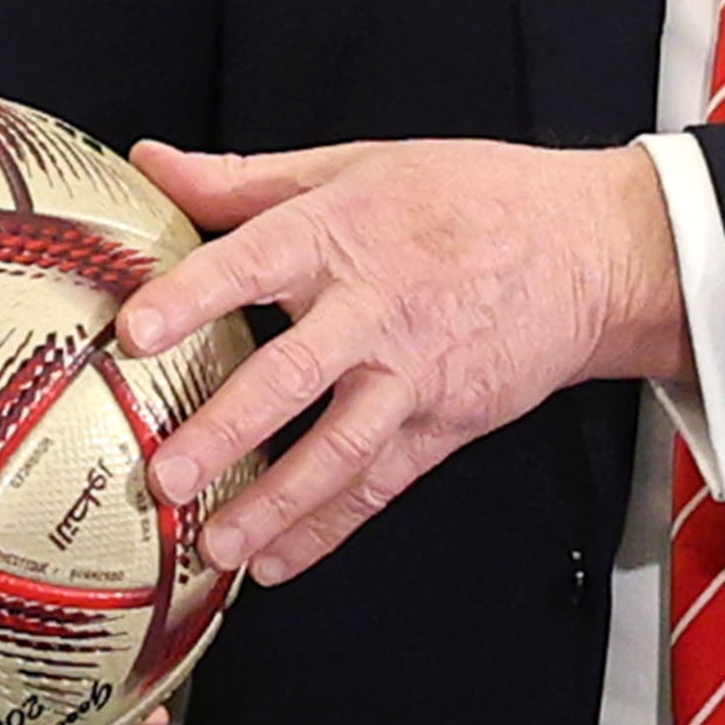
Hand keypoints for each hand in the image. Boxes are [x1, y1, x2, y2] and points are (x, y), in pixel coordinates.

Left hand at [114, 138, 685, 586]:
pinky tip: (278, 561)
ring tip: (216, 544)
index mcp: (338, 234)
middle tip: (167, 474)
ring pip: (338, 450)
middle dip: (224, 430)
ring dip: (274, 504)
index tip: (134, 332)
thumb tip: (153, 164)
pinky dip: (328, 529)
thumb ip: (244, 179)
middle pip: (290, 375)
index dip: (190, 298)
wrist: (589, 249)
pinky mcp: (446, 425)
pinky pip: (379, 486)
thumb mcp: (352, 164)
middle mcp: (373, 310)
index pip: (250, 264)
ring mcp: (412, 376)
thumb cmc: (469, 198)